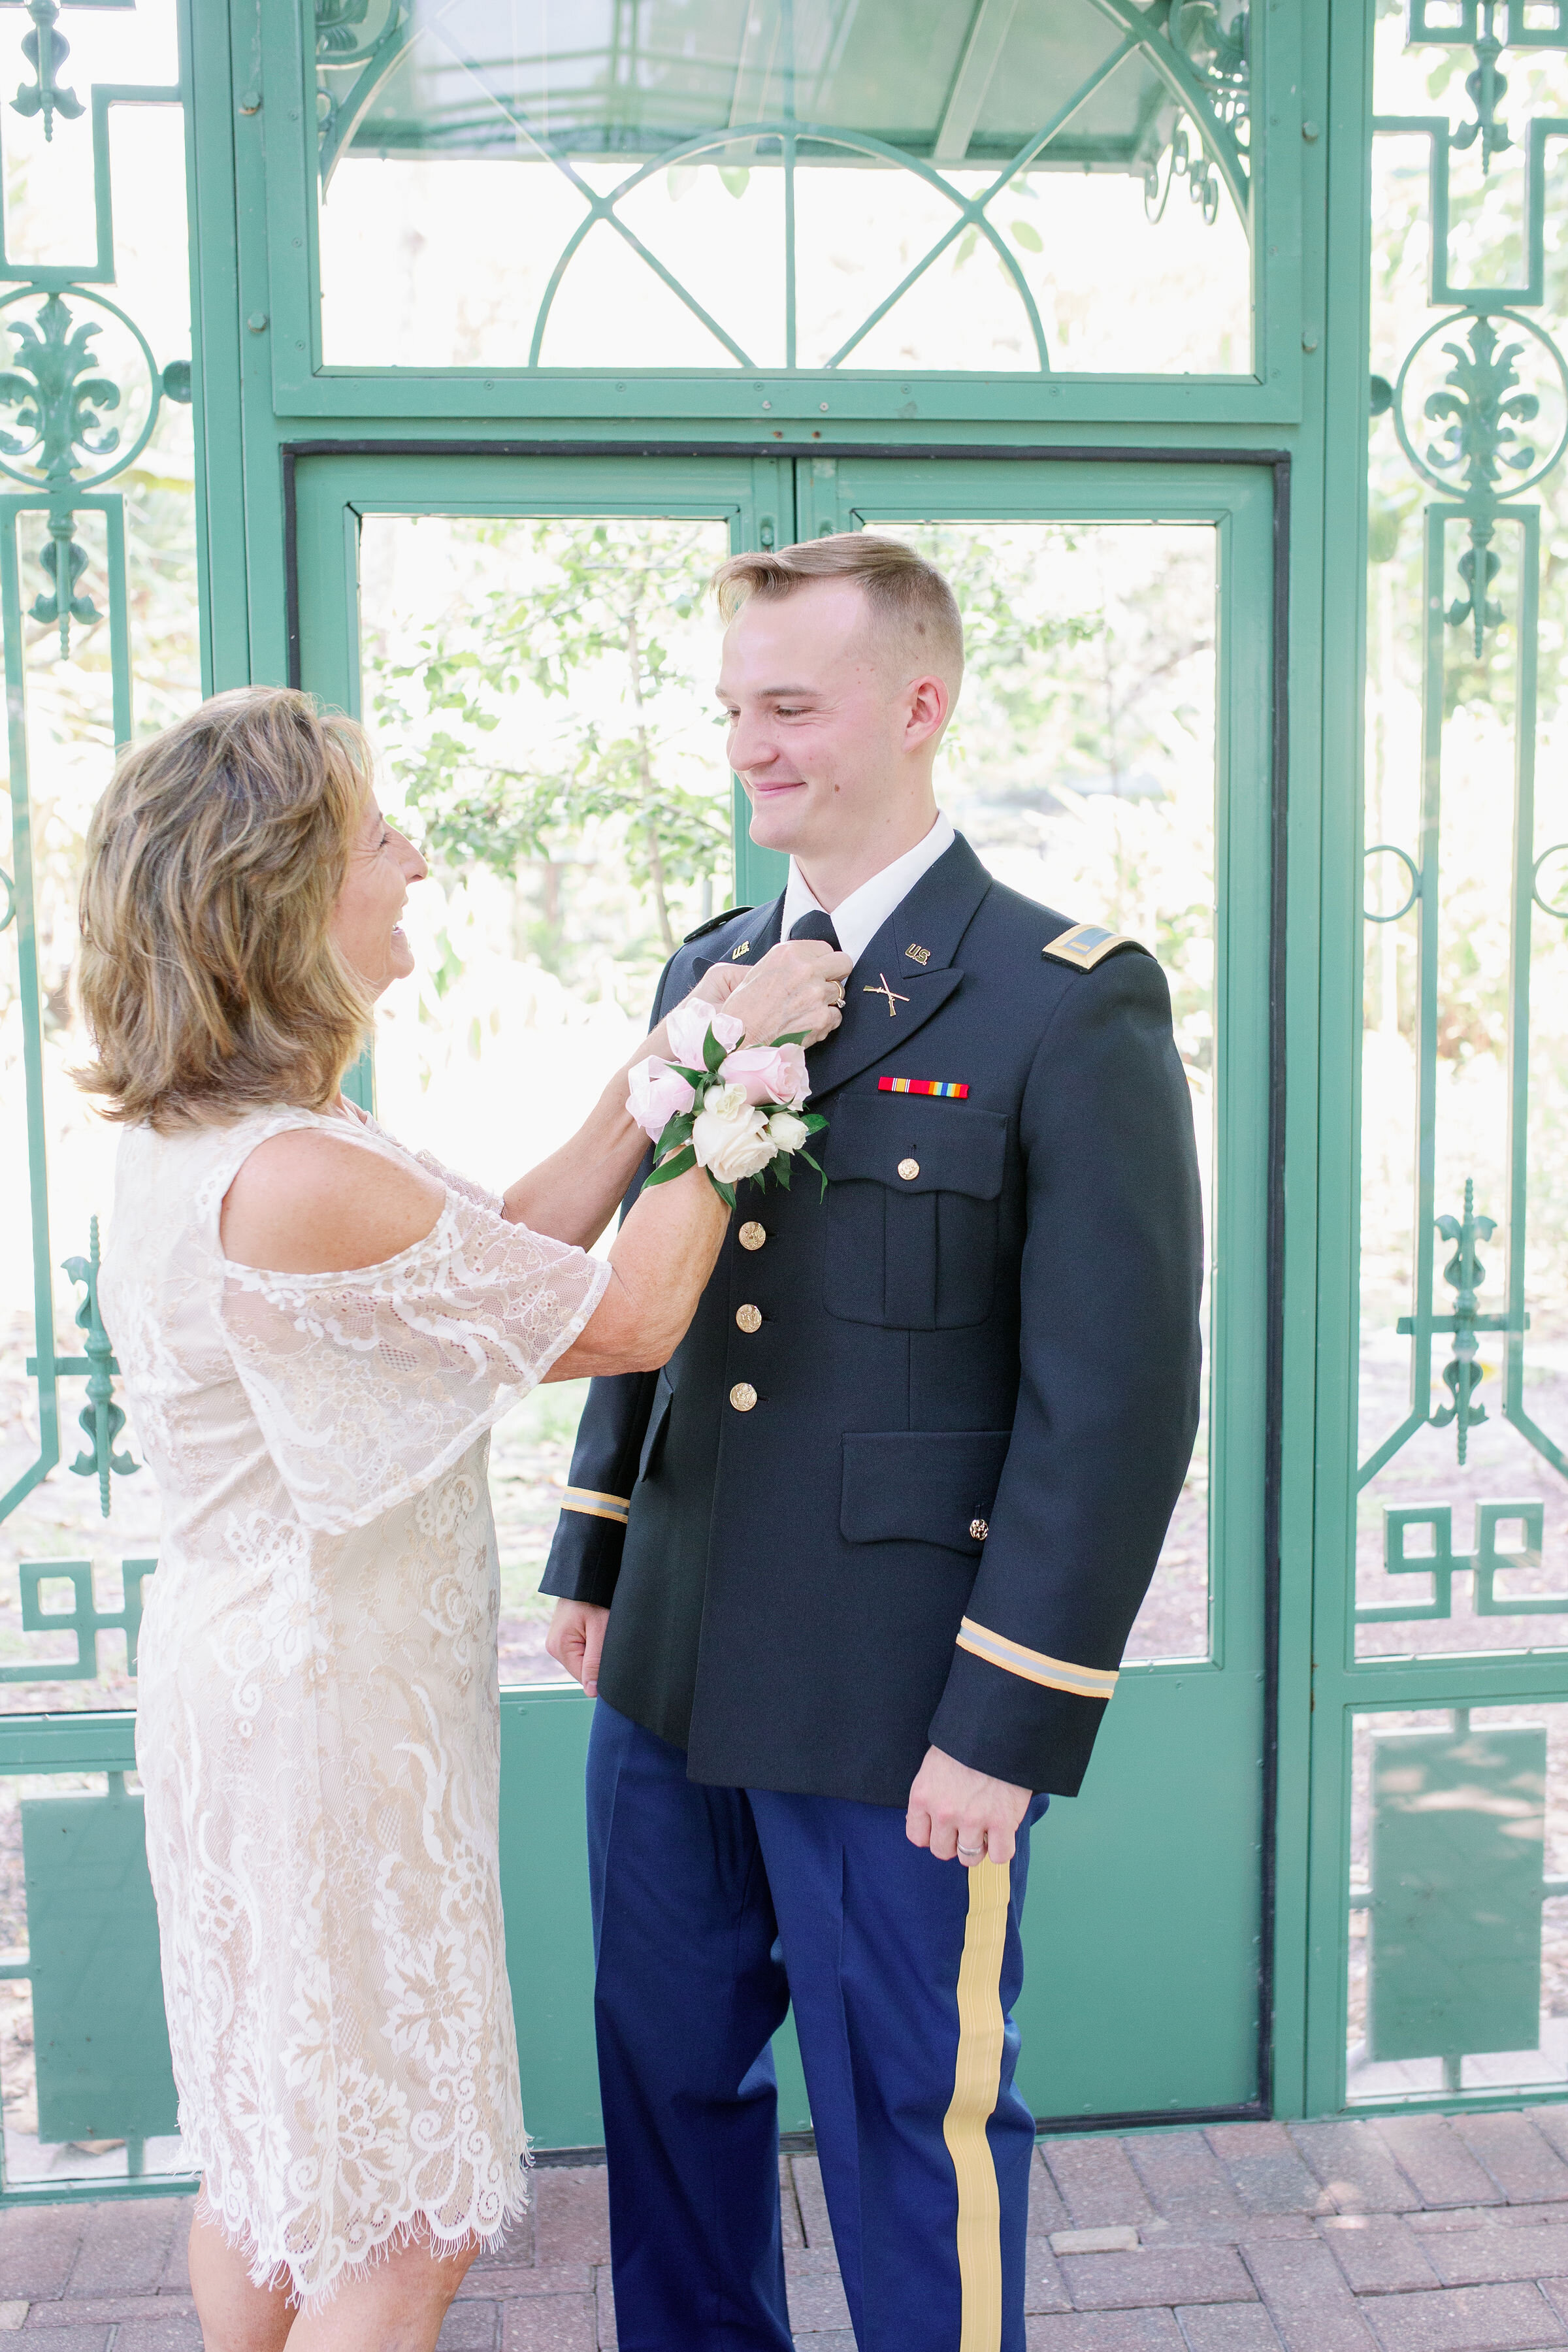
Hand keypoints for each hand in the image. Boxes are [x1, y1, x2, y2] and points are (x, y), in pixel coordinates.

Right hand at [546, 1599, 609, 1698]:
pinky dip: (592, 1645)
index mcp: (559, 1647)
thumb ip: (595, 1662)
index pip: (584, 1678)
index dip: (601, 1674)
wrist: (586, 1575)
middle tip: (608, 1638)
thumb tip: (591, 1692)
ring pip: (583, 1660)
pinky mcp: (564, 1636)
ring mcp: (557, 1641)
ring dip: (596, 1652)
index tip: (613, 1658)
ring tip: (601, 1630)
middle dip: (598, 1660)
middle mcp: (554, 1646)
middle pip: (583, 1670)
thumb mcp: (600, 1630)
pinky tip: (597, 1630)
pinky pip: (581, 1650)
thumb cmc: (594, 1598)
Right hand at [724, 939, 851, 1047]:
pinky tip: (805, 1024)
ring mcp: (816, 994)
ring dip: (827, 1001)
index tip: (816, 970)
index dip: (821, 961)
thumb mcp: (761, 970)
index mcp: (789, 953)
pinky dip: (824, 1022)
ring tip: (804, 1010)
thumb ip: (790, 963)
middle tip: (821, 986)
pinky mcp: (821, 1018)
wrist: (739, 1038)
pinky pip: (836, 1016)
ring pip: (839, 992)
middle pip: (843, 963)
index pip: (826, 948)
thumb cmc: (744, 1008)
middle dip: (834, 975)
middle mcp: (805, 970)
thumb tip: (811, 963)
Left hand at [906, 1745, 1031, 1866]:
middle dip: (954, 1842)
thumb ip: (928, 1795)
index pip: (917, 1837)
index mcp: (922, 1796)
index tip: (943, 1828)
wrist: (996, 1728)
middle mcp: (943, 1812)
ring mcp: (973, 1819)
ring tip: (986, 1830)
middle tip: (966, 1827)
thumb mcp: (933, 1766)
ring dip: (978, 1847)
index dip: (932, 1835)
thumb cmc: (965, 1743)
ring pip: (969, 1857)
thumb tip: (924, 1823)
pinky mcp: (1002, 1822)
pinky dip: (1003, 1849)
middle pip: (942, 1851)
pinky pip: (1000, 1856)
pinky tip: (1003, 1833)